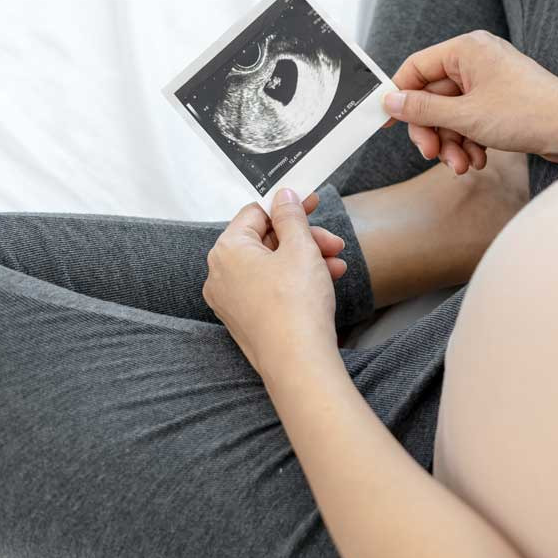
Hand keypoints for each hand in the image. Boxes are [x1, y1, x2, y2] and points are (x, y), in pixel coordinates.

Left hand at [203, 189, 345, 375]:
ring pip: (271, 267)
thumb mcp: (300, 247)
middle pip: (265, 241)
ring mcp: (231, 300)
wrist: (298, 360)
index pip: (256, 213)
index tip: (312, 204)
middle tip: (332, 242)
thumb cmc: (295, 305)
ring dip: (306, 260)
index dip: (288, 207)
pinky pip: (269, 289)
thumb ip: (291, 216)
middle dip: (304, 239)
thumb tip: (283, 196)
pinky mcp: (245, 320)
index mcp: (227, 250)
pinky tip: (325, 283)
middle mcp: (221, 274)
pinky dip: (295, 281)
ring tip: (336, 266)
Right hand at [381, 30, 557, 174]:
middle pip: (433, 96)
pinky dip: (470, 141)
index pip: (416, 68)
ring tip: (463, 166)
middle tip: (433, 155)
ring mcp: (491, 81)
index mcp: (466, 50)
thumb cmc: (527, 113)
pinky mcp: (502, 102)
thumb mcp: (465, 116)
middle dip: (433, 130)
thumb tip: (392, 102)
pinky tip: (478, 160)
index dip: (400, 96)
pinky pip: (472, 120)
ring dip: (452, 142)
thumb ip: (424, 110)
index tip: (387, 124)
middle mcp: (477, 60)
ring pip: (453, 113)